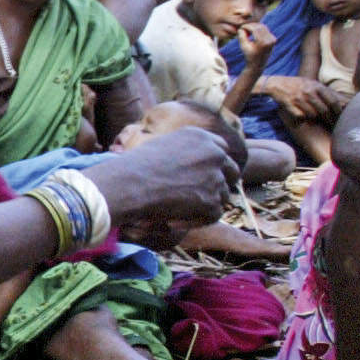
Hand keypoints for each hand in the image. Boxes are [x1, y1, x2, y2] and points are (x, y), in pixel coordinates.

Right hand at [83, 128, 237, 233]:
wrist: (128, 185)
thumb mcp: (160, 146)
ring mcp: (215, 177)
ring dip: (205, 205)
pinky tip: (173, 222)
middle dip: (219, 184)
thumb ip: (182, 151)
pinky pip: (214, 214)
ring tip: (178, 212)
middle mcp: (214, 154)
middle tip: (204, 197)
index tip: (207, 175)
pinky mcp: (212, 200)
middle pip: (231, 171)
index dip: (215, 164)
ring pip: (222, 195)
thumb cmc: (133, 167)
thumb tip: (188, 166)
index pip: (221, 148)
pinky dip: (196, 221)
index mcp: (201, 137)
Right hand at [237, 21, 274, 65]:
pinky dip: (258, 29)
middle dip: (251, 26)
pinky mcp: (273, 38)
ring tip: (247, 31)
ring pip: (263, 27)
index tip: (240, 27)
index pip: (254, 29)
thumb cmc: (249, 56)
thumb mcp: (243, 47)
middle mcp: (270, 40)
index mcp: (262, 42)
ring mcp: (273, 39)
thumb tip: (241, 28)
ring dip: (254, 27)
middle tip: (243, 28)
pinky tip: (252, 32)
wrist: (258, 64)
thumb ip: (241, 37)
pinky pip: (265, 30)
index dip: (247, 26)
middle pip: (259, 27)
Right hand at [263, 74, 341, 123]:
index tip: (340, 115)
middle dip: (328, 118)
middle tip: (331, 123)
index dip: (338, 110)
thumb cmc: (298, 84)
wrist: (277, 84)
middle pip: (323, 109)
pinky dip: (303, 118)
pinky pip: (301, 116)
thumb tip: (343, 100)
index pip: (332, 100)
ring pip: (313, 114)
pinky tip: (304, 118)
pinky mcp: (290, 106)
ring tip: (319, 121)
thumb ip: (325, 91)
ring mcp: (299, 99)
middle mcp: (308, 92)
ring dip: (316, 118)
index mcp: (316, 86)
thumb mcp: (312, 83)